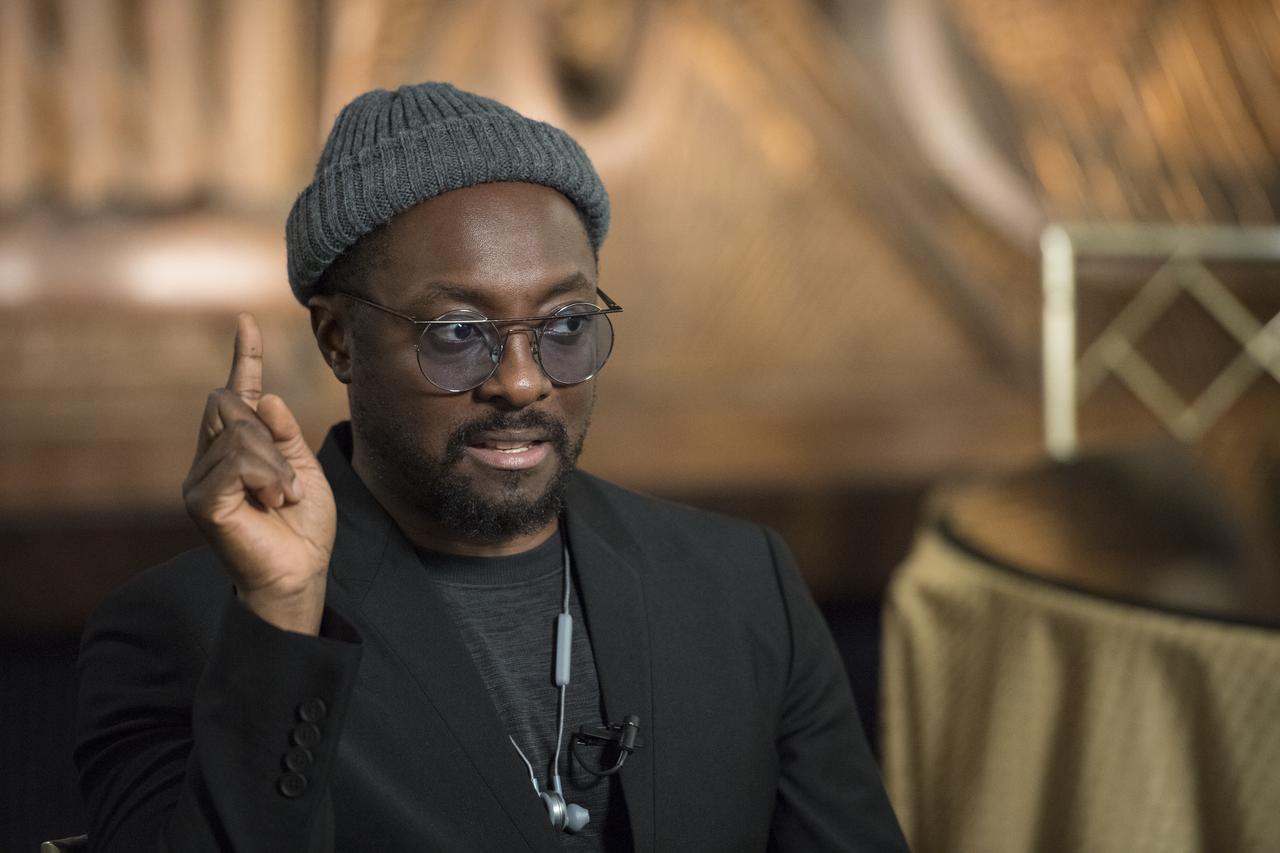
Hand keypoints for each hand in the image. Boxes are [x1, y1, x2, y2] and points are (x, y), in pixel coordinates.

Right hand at [183, 314, 335, 633]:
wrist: (299, 574)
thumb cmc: (303, 529)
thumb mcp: (305, 470)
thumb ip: (285, 434)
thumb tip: (263, 395)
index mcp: (236, 451)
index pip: (235, 395)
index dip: (243, 358)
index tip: (247, 322)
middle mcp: (209, 460)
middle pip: (228, 405)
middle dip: (270, 435)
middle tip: (289, 483)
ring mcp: (200, 480)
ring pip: (239, 433)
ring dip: (277, 465)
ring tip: (284, 498)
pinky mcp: (201, 500)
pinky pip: (236, 461)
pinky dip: (267, 477)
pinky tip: (272, 502)